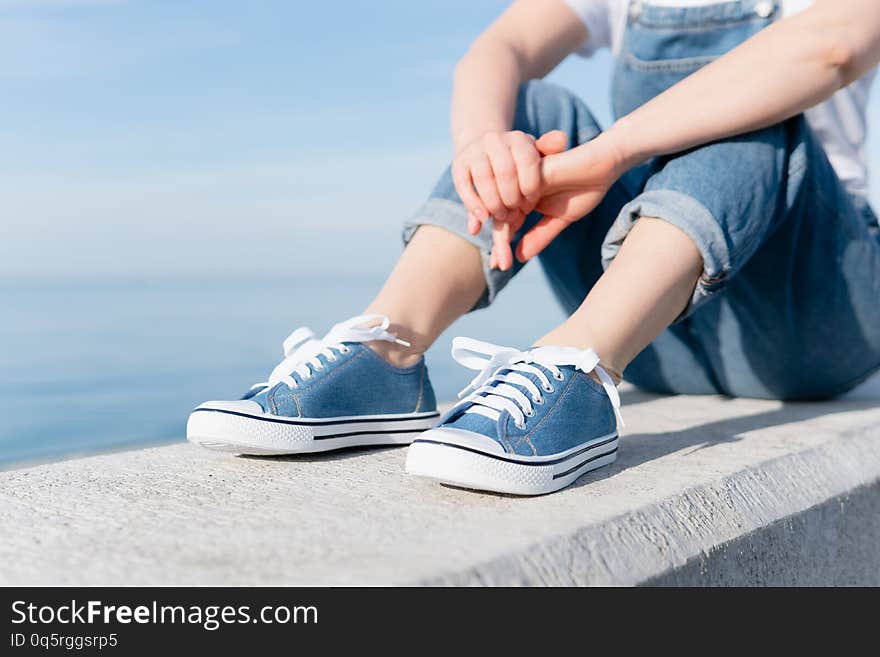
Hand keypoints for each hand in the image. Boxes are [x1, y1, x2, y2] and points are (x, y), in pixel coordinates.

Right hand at [452, 130, 567, 241]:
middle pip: (505, 172)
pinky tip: (482, 220)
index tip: (531, 205)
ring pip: (483, 179)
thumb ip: (549, 150)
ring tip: (501, 218)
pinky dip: (472, 204)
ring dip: (493, 203)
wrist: (485, 150)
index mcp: (518, 138)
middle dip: (511, 199)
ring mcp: (475, 150)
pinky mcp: (458, 163)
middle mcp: (495, 140)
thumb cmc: (518, 161)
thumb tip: (562, 138)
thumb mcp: (535, 155)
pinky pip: (463, 185)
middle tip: (516, 216)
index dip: (530, 187)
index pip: (527, 162)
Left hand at [499, 130, 626, 264]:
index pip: (509, 224)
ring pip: (504, 205)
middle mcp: (520, 189)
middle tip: (498, 265)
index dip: (502, 245)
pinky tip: (511, 222)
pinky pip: (514, 189)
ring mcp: (524, 178)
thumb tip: (519, 258)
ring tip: (504, 253)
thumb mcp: (560, 219)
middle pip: (501, 217)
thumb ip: (539, 236)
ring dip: (502, 231)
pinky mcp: (531, 169)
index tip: (498, 265)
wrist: (604, 165)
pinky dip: (510, 207)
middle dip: (499, 243)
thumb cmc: (584, 189)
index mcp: (525, 200)